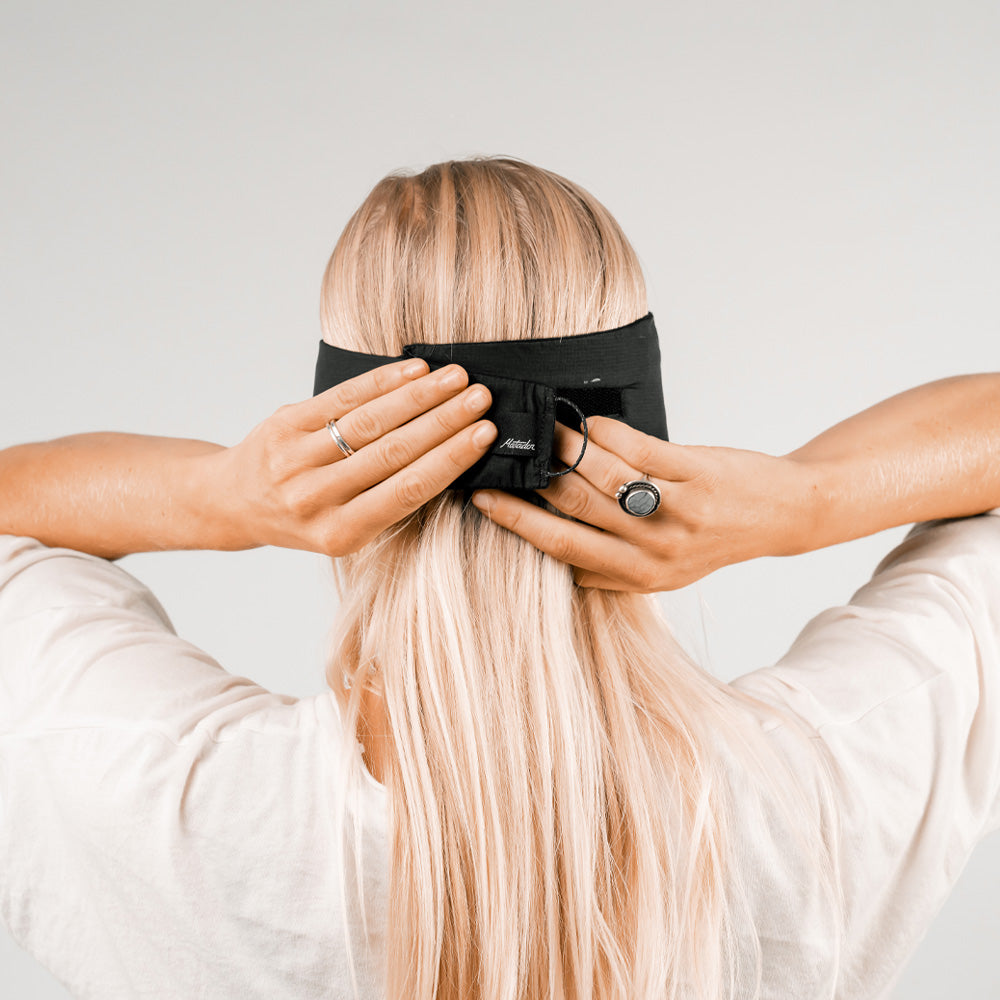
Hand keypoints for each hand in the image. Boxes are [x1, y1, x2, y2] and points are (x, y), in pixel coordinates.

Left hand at [207, 358, 495, 555]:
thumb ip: (389, 500)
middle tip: (480, 398)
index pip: (409, 490)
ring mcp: (295, 460)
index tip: (485, 434)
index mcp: (340, 533)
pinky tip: (413, 370)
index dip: (451, 459)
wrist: (235, 502)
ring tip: (455, 378)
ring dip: (420, 395)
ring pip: (370, 421)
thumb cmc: (305, 517)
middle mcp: (315, 499)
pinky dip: (382, 381)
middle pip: (394, 451)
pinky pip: (341, 398)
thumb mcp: (345, 528)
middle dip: (444, 421)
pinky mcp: (283, 424)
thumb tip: (451, 453)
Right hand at [470, 416, 816, 591]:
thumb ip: (610, 567)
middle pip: (571, 508)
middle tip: (502, 454)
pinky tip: (584, 422)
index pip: (560, 548)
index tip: (483, 498)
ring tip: (541, 431)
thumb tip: (550, 545)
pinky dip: (601, 431)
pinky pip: (634, 448)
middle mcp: (654, 550)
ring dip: (563, 447)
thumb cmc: (713, 538)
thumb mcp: (661, 570)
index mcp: (638, 577)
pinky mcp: (694, 475)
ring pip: (598, 476)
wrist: (779, 514)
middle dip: (530, 478)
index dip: (516, 521)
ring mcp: (675, 512)